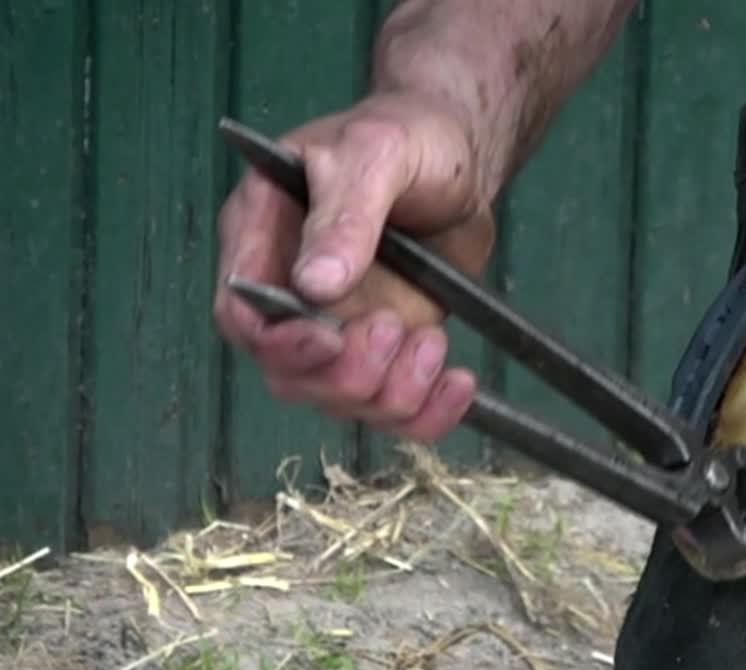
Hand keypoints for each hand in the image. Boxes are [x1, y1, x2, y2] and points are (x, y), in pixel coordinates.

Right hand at [214, 91, 495, 441]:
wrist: (460, 154)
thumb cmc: (407, 135)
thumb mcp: (375, 155)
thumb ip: (345, 216)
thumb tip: (314, 286)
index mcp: (264, 236)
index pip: (241, 313)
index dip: (276, 341)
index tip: (326, 337)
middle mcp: (293, 293)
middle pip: (291, 374)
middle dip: (345, 372)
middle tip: (394, 328)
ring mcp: (342, 326)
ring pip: (343, 400)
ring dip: (392, 393)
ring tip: (433, 344)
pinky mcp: (391, 347)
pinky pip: (396, 407)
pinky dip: (427, 413)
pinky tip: (459, 384)